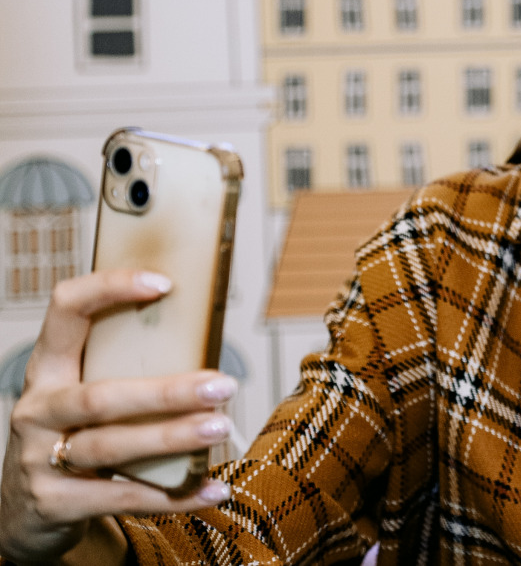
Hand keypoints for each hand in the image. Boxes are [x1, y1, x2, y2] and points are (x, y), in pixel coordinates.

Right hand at [0, 269, 234, 561]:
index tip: (163, 283)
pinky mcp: (55, 502)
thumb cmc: (73, 434)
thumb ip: (124, 371)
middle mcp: (38, 409)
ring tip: (219, 428)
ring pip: (112, 446)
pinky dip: (172, 495)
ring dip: (172, 438)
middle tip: (221, 385)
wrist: (25, 510)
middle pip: (102, 397)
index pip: (66, 312)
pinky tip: (211, 489)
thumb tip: (207, 350)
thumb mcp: (83, 393)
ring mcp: (40, 458)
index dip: (108, 289)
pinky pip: (121, 497)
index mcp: (48, 369)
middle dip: (166, 392)